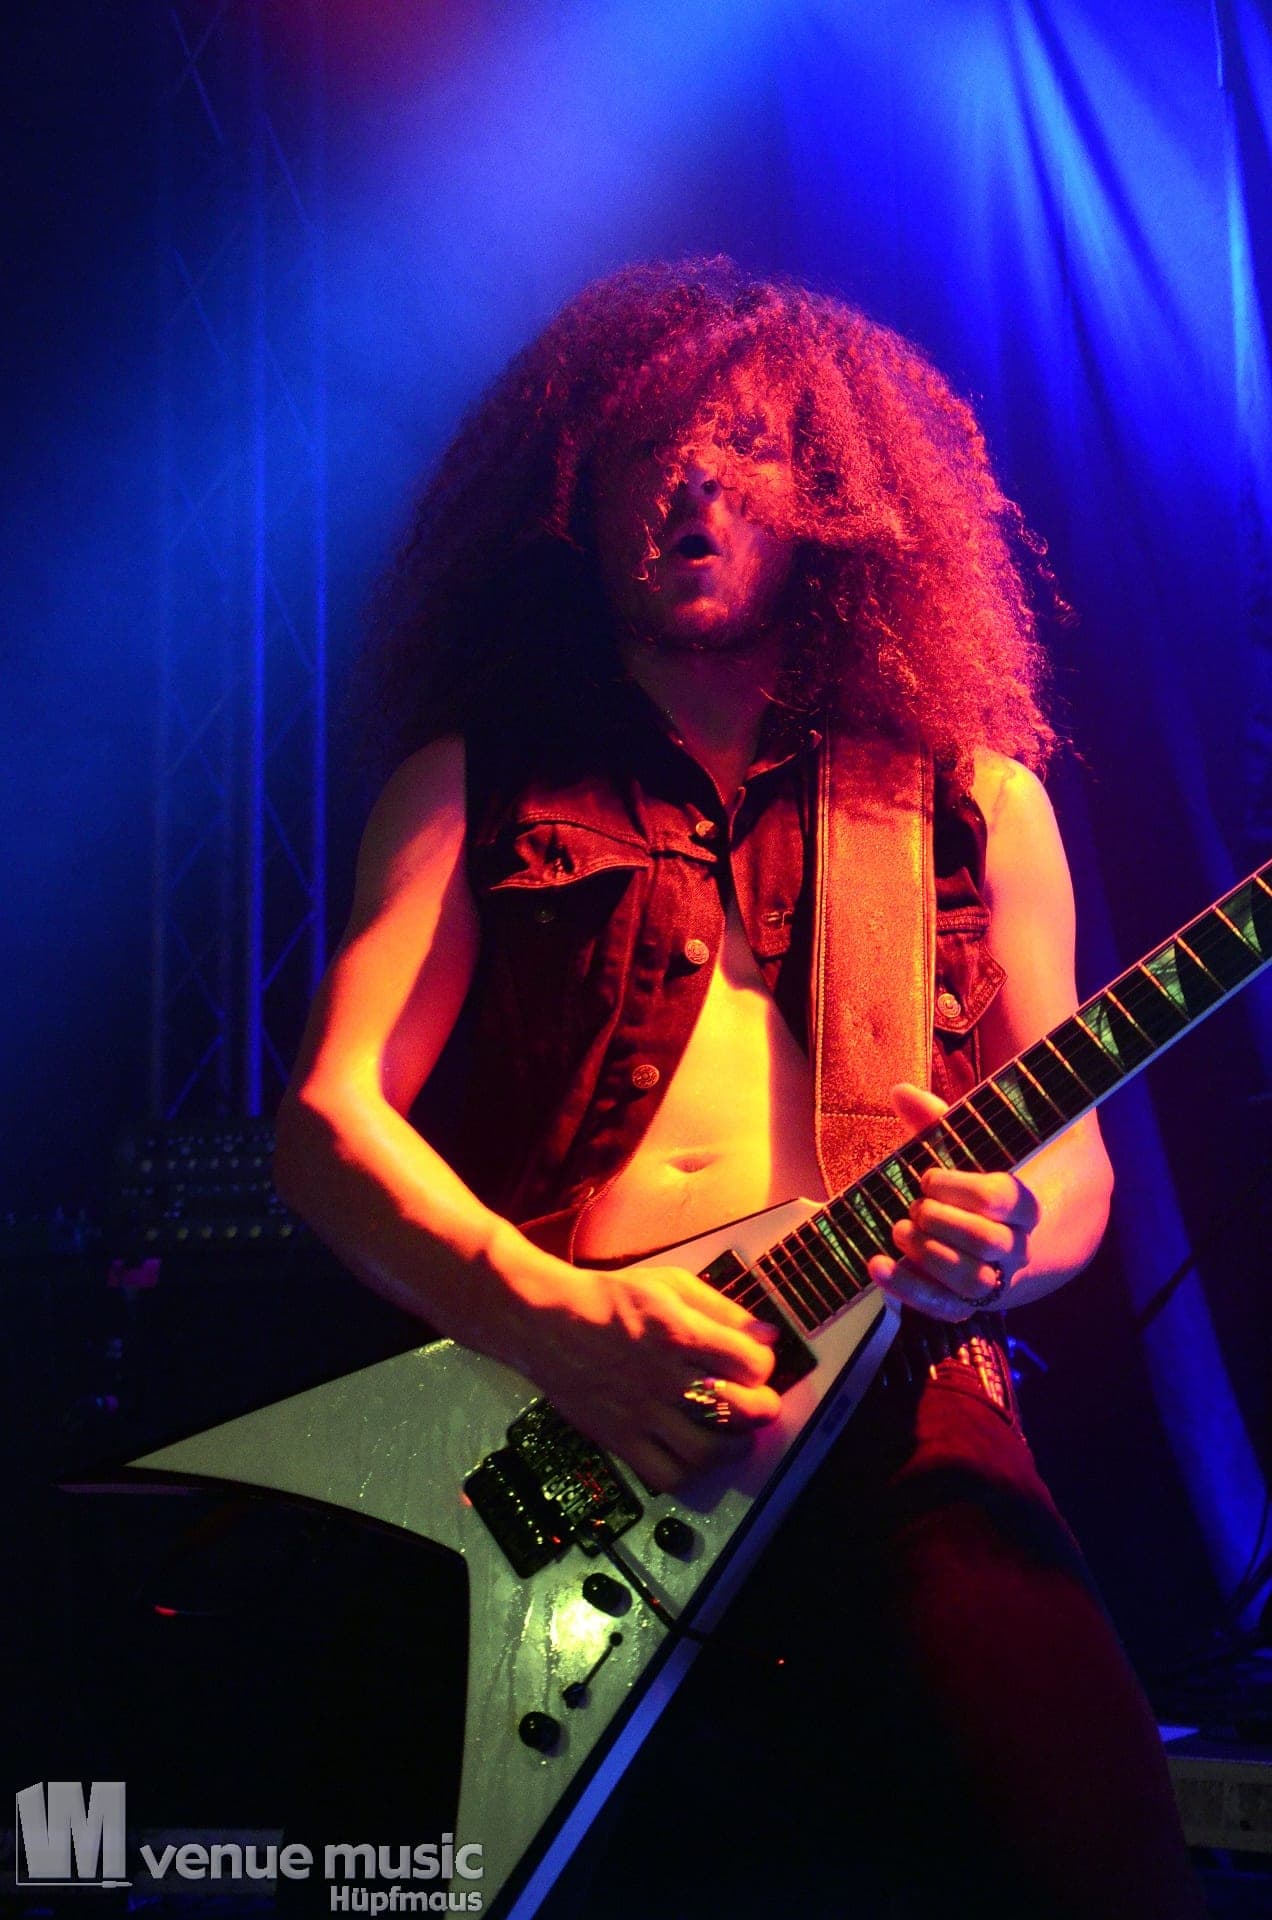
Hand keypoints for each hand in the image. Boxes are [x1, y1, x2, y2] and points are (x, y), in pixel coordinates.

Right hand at [498, 1242, 780, 1490]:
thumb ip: (722, 1308)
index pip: (749, 1362)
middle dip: (763, 1410)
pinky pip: (664, 1474)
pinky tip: (693, 1453)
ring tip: (737, 1437)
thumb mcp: (669, 1284)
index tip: (758, 1363)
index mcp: (677, 1332)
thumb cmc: (608, 1298)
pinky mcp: (618, 1437)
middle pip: (737, 1411)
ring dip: (734, 1448)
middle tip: (762, 1405)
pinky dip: (689, 1472)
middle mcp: (661, 1376)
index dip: (764, 1364)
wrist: (545, 1320)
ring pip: (705, 1450)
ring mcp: (639, 1412)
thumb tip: (766, 1334)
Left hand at [866, 1083, 1038, 1321]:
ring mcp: (995, 1280)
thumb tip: (899, 1091)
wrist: (1002, 1239)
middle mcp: (1015, 1246)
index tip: (927, 1177)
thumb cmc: (972, 1186)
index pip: (1001, 1198)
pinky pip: (943, 1307)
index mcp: (1022, 1205)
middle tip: (914, 1206)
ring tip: (898, 1230)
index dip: (960, 1188)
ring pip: (972, 1280)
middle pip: (988, 1241)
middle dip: (943, 1222)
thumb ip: (934, 1123)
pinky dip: (907, 1289)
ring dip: (928, 1255)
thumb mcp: (962, 1152)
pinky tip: (876, 1265)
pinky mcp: (967, 1305)